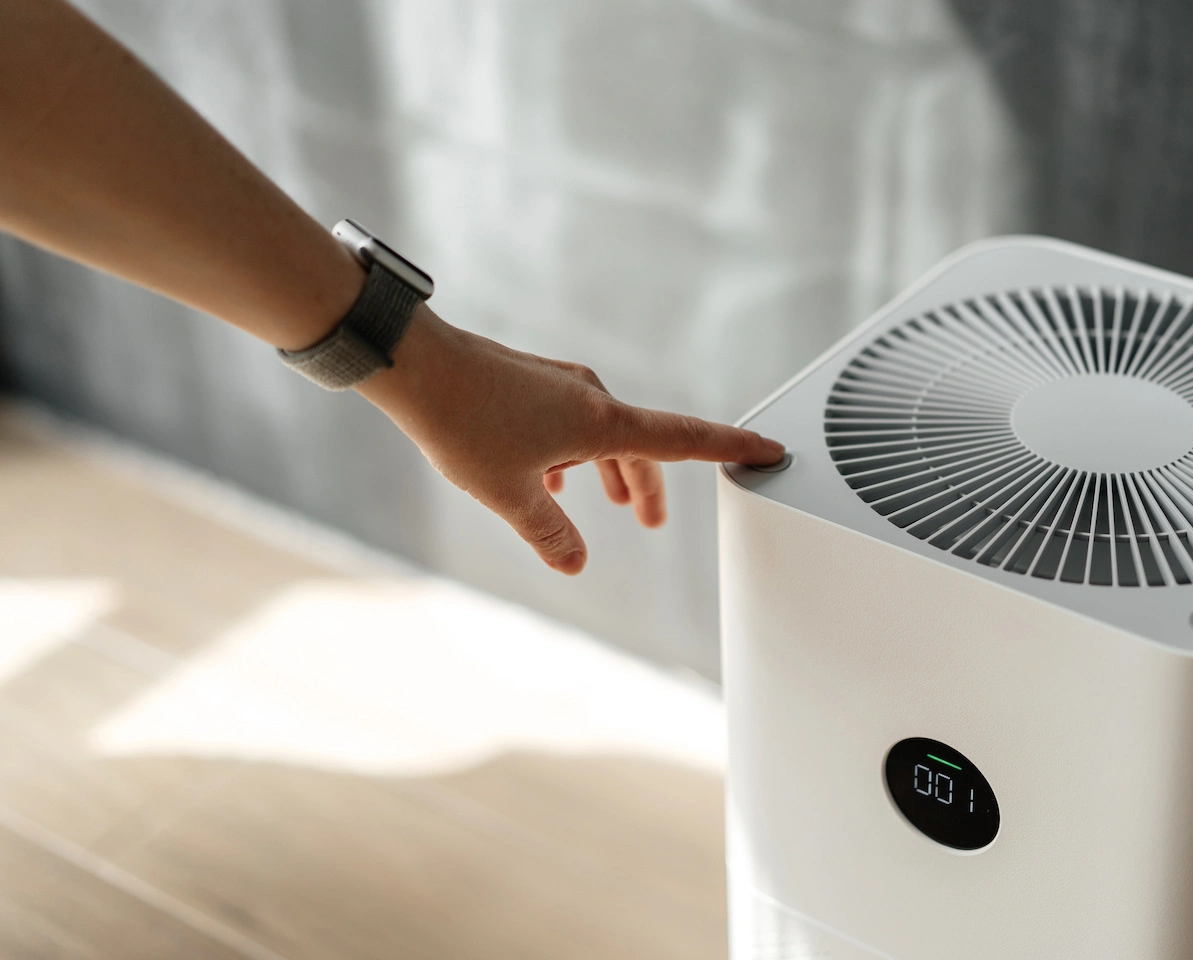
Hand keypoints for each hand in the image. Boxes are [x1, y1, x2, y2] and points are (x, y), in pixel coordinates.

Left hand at [360, 306, 785, 573]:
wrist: (414, 365)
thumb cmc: (463, 424)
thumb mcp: (509, 495)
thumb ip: (548, 534)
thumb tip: (574, 563)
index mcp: (601, 423)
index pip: (684, 439)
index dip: (731, 448)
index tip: (769, 449)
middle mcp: (590, 398)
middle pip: (640, 446)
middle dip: (647, 486)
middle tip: (649, 523)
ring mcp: (563, 387)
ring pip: (604, 436)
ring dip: (610, 472)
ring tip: (606, 503)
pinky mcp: (535, 383)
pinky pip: (572, 423)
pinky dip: (575, 454)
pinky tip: (547, 478)